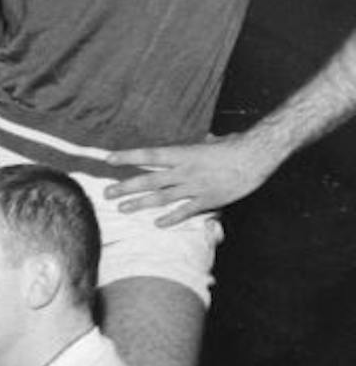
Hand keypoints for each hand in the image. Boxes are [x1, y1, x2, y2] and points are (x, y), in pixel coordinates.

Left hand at [104, 132, 274, 225]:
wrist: (257, 157)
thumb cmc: (236, 146)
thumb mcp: (212, 143)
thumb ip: (201, 146)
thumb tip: (204, 141)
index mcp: (183, 153)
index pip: (149, 155)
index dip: (127, 157)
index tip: (108, 159)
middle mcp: (184, 171)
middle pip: (149, 180)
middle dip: (126, 186)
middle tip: (107, 193)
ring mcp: (194, 187)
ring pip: (161, 197)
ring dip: (140, 203)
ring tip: (122, 208)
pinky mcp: (208, 200)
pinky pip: (185, 211)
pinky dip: (171, 218)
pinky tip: (157, 224)